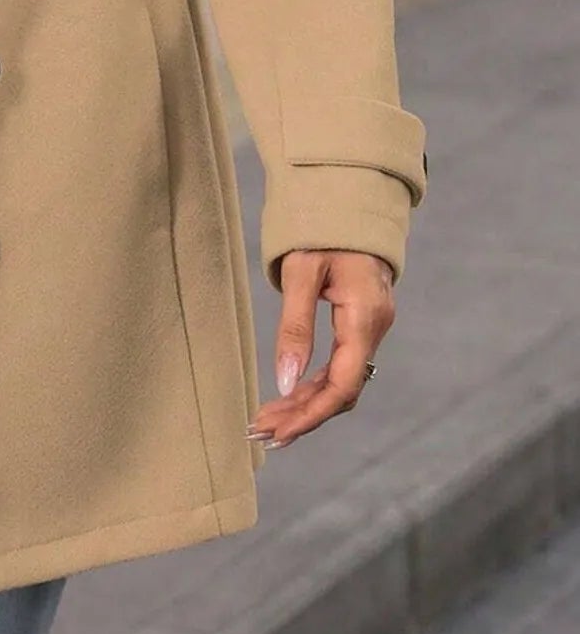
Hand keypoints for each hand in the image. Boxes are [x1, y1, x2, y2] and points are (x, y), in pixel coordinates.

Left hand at [247, 249, 393, 450]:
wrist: (349, 199)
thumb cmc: (323, 229)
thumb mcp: (302, 272)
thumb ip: (295, 327)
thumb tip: (285, 382)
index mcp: (365, 317)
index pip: (342, 383)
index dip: (311, 414)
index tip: (278, 432)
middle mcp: (374, 328)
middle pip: (341, 390)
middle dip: (302, 415)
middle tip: (260, 433)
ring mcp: (370, 327)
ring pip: (340, 380)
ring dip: (305, 404)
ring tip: (266, 422)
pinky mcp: (360, 323)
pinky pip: (340, 365)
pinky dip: (313, 384)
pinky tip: (288, 397)